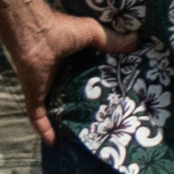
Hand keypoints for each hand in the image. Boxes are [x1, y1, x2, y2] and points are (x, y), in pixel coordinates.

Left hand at [0, 1, 114, 137]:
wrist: (35, 34)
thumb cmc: (62, 30)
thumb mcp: (94, 34)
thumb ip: (113, 40)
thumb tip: (138, 41)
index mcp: (73, 62)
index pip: (87, 78)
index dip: (100, 87)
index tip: (118, 95)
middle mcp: (59, 77)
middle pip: (74, 97)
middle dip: (86, 108)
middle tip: (107, 118)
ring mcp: (46, 88)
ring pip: (58, 109)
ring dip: (67, 120)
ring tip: (86, 134)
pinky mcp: (35, 97)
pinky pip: (38, 118)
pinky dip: (45, 130)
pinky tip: (55, 143)